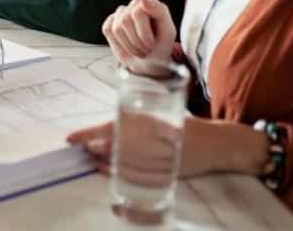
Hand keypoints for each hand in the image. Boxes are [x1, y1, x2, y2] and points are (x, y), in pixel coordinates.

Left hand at [66, 117, 268, 178]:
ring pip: (123, 162)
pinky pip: (137, 177)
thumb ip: (139, 119)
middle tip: (81, 146)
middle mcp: (156, 140)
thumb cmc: (187, 128)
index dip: (90, 133)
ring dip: (103, 160)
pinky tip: (106, 170)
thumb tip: (110, 124)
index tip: (72, 137)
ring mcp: (162, 159)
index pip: (113, 126)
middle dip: (95, 146)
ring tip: (91, 157)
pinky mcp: (168, 173)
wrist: (220, 144)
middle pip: (115, 146)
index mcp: (153, 121)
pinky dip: (119, 174)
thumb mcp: (164, 115)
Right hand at [102, 0, 176, 67]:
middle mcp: (135, 5)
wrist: (150, 61)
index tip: (151, 45)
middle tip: (146, 48)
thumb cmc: (160, 46)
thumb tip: (143, 0)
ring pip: (117, 27)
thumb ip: (159, 11)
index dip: (143, 33)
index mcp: (151, 4)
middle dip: (136, 41)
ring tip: (140, 49)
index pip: (138, 12)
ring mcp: (122, 13)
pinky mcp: (111, 21)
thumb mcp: (167, 31)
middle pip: (126, 20)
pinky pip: (108, 29)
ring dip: (130, 45)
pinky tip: (128, 45)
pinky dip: (120, 43)